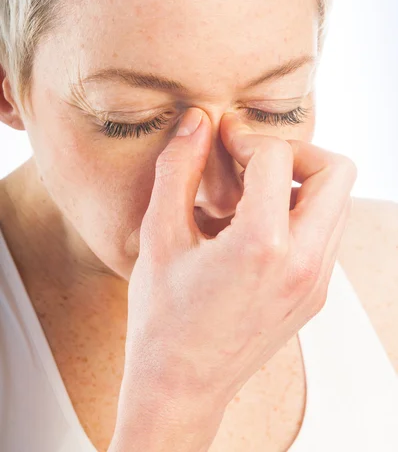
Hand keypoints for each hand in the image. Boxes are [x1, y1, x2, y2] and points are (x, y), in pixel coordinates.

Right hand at [117, 107, 356, 424]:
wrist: (181, 385)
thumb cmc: (162, 315)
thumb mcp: (159, 235)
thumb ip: (178, 169)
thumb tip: (197, 121)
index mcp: (263, 246)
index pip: (277, 157)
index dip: (244, 137)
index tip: (220, 141)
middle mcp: (305, 264)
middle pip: (336, 172)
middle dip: (294, 153)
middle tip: (252, 161)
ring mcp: (317, 282)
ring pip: (336, 202)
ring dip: (298, 183)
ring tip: (249, 196)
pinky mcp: (316, 294)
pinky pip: (325, 233)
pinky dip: (297, 214)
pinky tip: (252, 229)